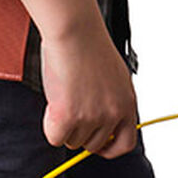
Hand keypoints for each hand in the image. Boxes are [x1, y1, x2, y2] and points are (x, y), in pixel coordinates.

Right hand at [40, 17, 137, 159]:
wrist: (75, 30)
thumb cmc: (88, 43)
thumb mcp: (114, 75)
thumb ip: (111, 99)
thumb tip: (100, 121)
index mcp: (127, 103)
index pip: (125, 144)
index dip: (109, 148)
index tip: (98, 144)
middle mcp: (113, 113)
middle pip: (93, 144)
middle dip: (80, 131)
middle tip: (71, 107)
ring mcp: (92, 116)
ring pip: (72, 141)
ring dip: (64, 125)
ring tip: (64, 95)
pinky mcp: (69, 116)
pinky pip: (55, 138)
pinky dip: (50, 125)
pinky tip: (54, 102)